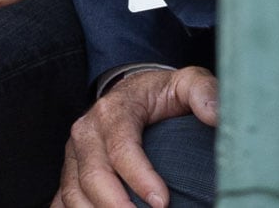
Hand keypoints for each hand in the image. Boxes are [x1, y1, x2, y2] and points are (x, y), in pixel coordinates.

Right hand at [54, 66, 218, 207]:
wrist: (129, 92)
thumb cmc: (159, 94)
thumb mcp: (184, 82)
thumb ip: (202, 90)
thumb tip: (216, 114)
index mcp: (112, 111)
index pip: (120, 146)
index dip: (139, 176)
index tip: (163, 201)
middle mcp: (86, 132)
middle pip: (92, 175)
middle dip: (116, 205)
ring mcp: (74, 155)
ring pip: (73, 192)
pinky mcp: (71, 171)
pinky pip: (62, 199)